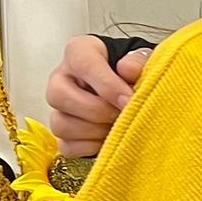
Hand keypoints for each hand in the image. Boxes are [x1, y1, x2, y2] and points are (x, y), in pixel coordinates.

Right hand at [49, 37, 149, 156]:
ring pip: (61, 124)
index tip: (129, 99)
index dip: (106, 84)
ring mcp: (59, 108)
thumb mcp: (142, 59)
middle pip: (59, 95)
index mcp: (79, 52)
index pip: (82, 62)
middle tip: (122, 115)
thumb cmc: (133, 72)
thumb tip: (128, 69)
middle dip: (96, 110)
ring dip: (94, 131)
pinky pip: (67, 147)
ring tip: (118, 127)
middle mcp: (61, 78)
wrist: (132, 90)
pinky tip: (108, 140)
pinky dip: (90, 148)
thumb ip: (138, 61)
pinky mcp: (63, 135)